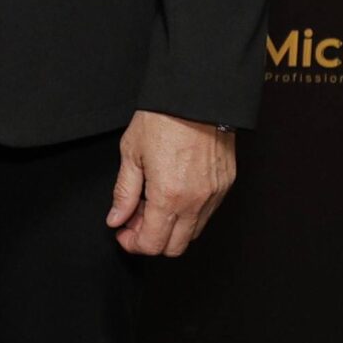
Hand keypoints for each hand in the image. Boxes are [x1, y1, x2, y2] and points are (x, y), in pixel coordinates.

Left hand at [105, 111, 234, 255]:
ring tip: (154, 202)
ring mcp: (214, 195)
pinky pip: (207, 213)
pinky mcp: (226, 185)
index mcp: (168, 196)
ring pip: (193, 232)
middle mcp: (195, 202)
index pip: (152, 244)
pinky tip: (174, 192)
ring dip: (172, 227)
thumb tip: (116, 218)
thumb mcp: (131, 153)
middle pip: (174, 247)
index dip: (133, 243)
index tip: (122, 231)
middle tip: (136, 219)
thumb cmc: (162, 118)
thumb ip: (124, 192)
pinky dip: (189, 212)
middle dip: (152, 239)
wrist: (196, 95)